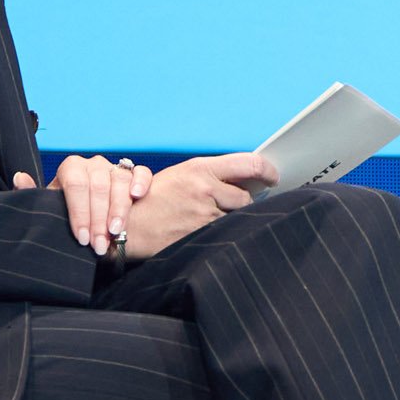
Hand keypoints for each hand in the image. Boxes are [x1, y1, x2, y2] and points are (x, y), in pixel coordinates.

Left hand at [21, 155, 155, 252]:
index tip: (83, 238)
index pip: (75, 185)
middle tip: (99, 244)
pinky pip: (141, 172)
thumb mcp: (50, 206)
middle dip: (99, 219)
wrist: (89, 212)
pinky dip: (141, 182)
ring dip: (119, 208)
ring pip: (120, 181)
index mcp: (71, 168)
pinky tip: (137, 196)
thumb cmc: (69, 211)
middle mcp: (94, 164)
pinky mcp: (134, 173)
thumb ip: (33, 195)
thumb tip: (20, 178)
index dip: (80, 213)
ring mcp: (115, 167)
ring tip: (117, 231)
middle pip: (98, 187)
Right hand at [118, 152, 278, 260]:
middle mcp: (205, 188)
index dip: (268, 172)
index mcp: (199, 168)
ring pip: (236, 218)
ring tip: (203, 221)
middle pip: (246, 197)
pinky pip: (224, 234)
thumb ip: (211, 176)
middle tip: (223, 208)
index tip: (272, 178)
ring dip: (228, 221)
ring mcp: (204, 214)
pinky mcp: (201, 235)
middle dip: (239, 204)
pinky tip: (204, 234)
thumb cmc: (150, 201)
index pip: (250, 164)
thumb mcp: (179, 176)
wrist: (128, 227)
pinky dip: (220, 235)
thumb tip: (242, 180)